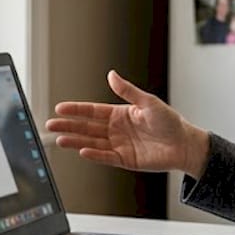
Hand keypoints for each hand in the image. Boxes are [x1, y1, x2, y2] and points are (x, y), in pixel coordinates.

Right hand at [45, 70, 209, 176]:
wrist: (184, 144)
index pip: (92, 111)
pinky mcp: (125, 160)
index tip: (60, 108)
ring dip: (76, 140)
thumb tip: (112, 75)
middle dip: (69, 125)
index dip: (76, 110)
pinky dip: (94, 155)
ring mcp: (119, 145)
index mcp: (120, 114)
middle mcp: (116, 130)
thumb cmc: (170, 122)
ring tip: (59, 139)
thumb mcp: (148, 102)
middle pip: (87, 127)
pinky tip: (82, 151)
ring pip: (92, 142)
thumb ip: (128, 91)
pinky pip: (106, 157)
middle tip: (51, 124)